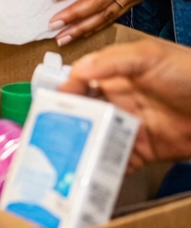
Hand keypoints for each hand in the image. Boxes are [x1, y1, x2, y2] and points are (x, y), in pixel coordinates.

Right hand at [62, 38, 190, 167]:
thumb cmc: (190, 74)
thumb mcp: (150, 56)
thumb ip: (113, 61)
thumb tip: (78, 70)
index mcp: (114, 74)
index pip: (78, 81)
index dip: (63, 91)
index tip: (51, 103)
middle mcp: (117, 100)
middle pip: (82, 111)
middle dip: (66, 122)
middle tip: (50, 133)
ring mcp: (128, 125)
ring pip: (95, 137)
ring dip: (82, 146)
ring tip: (68, 155)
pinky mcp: (142, 150)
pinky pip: (117, 160)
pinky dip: (104, 167)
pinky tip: (94, 171)